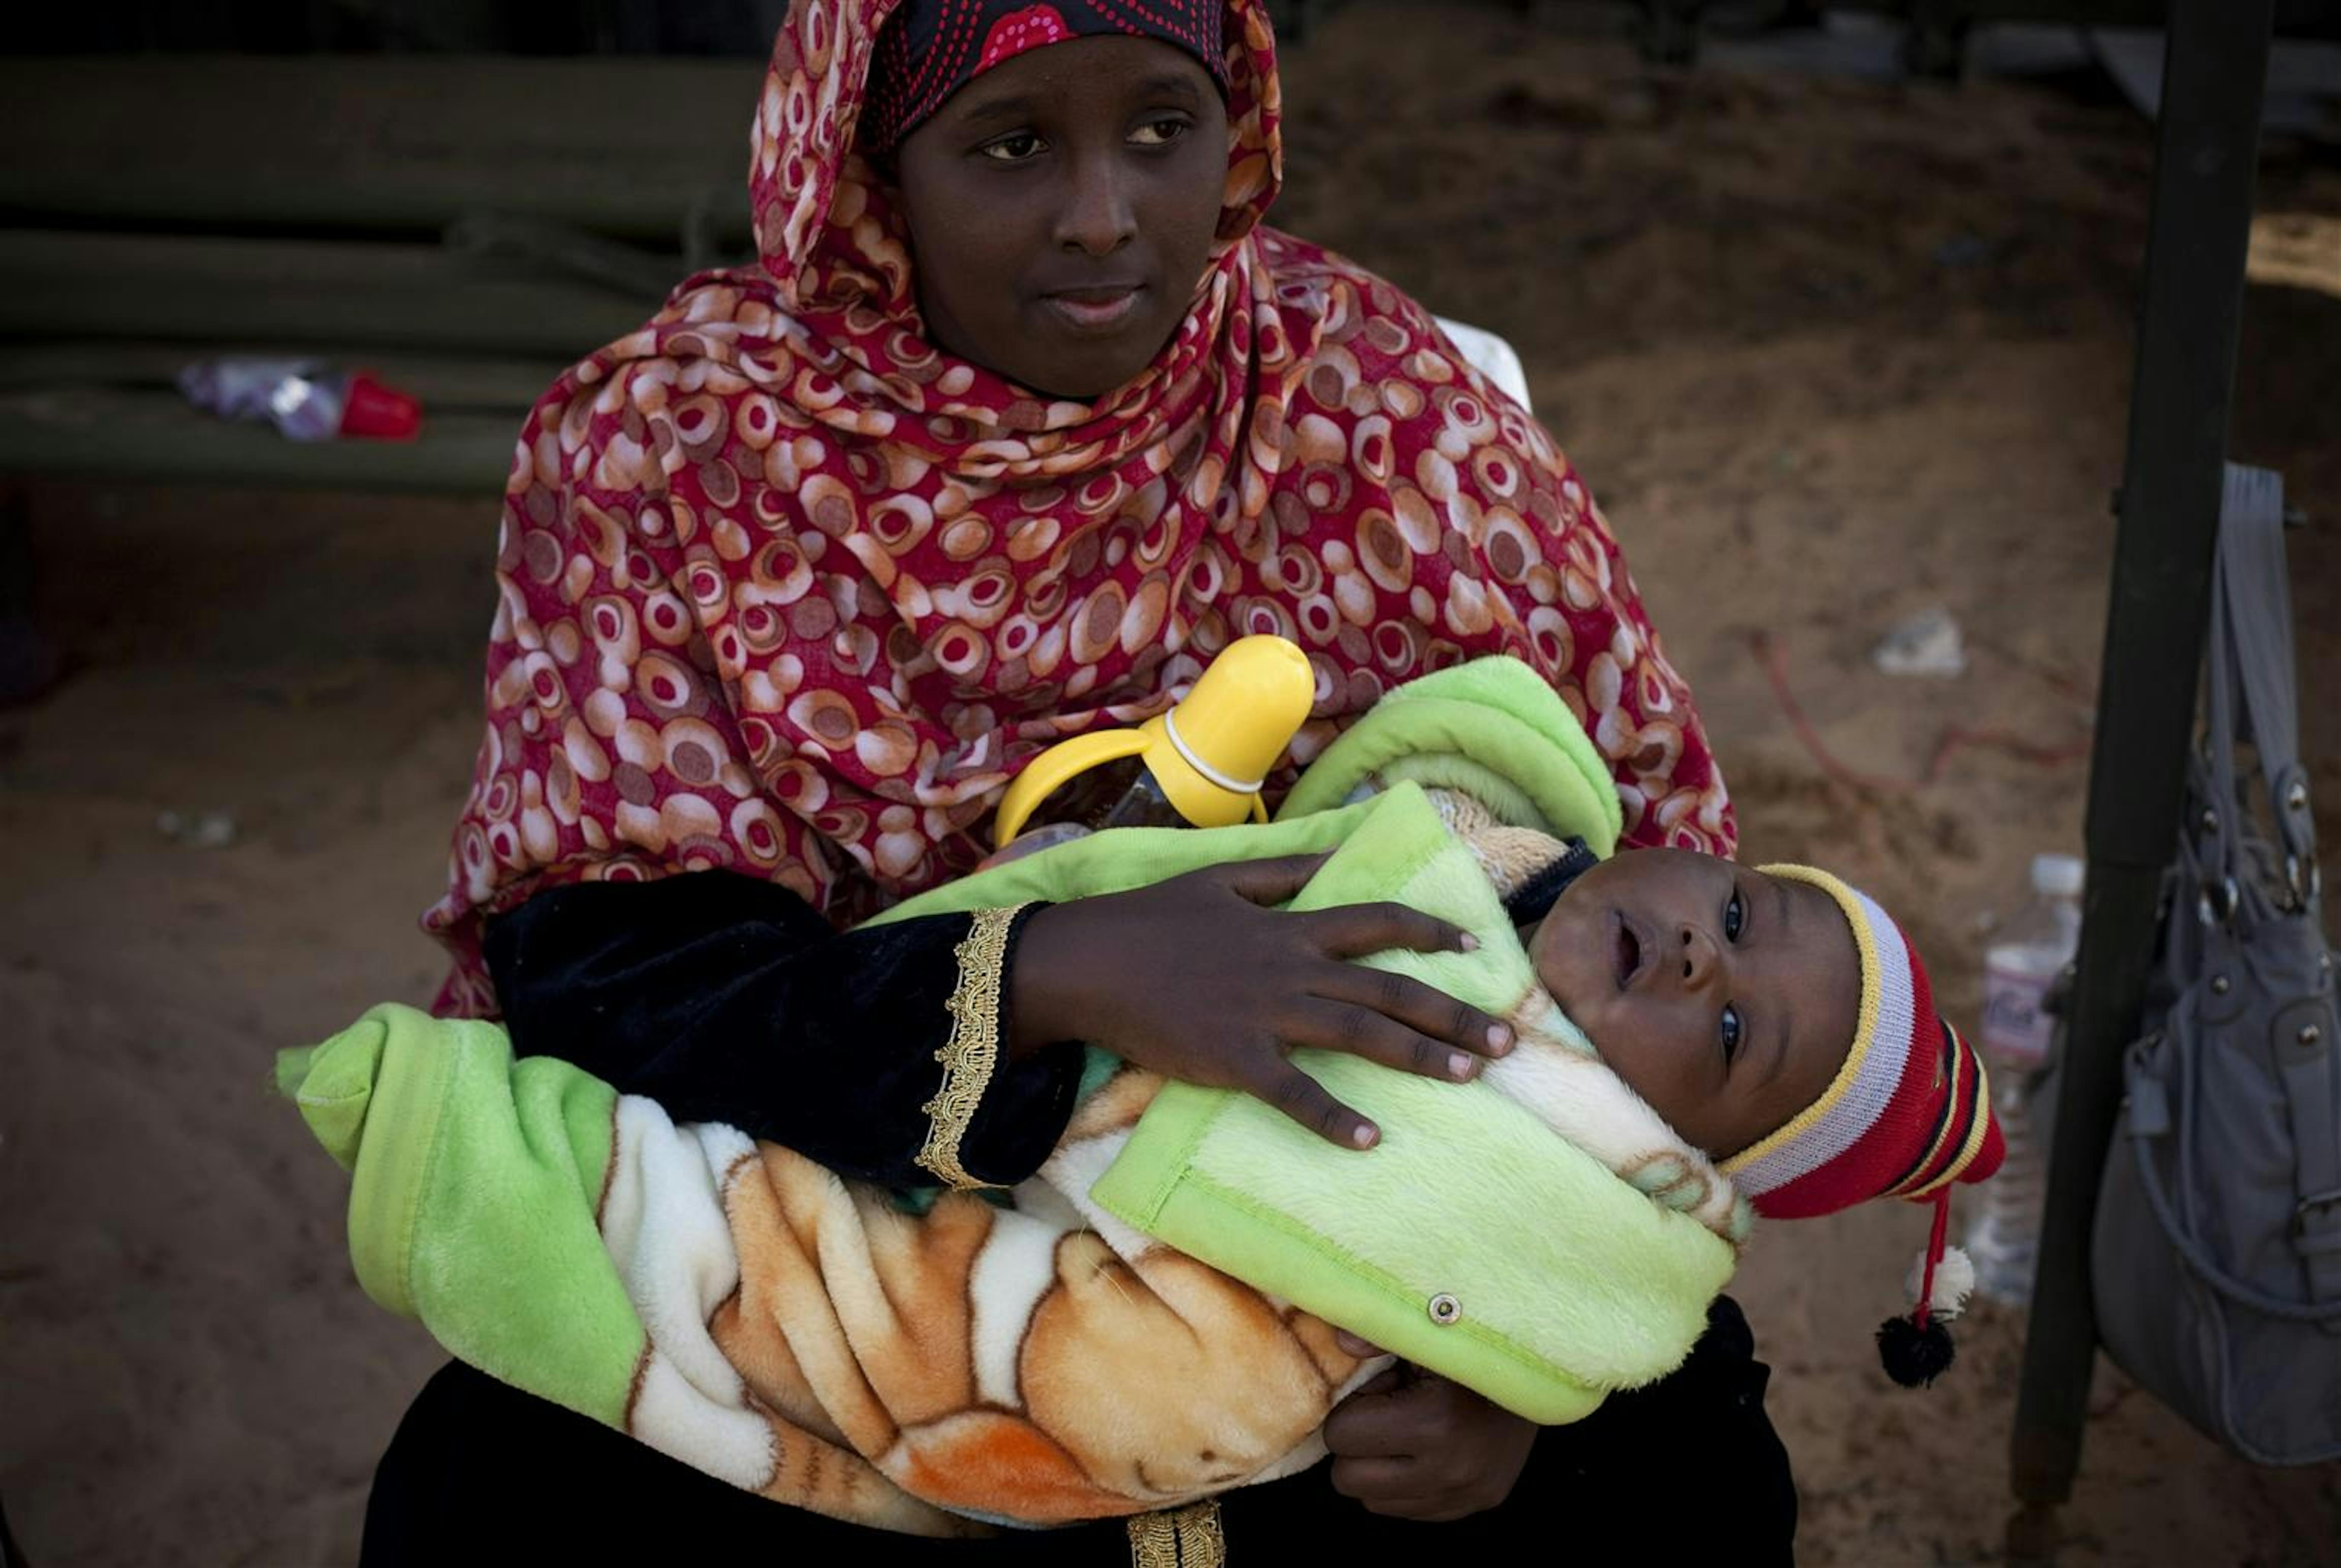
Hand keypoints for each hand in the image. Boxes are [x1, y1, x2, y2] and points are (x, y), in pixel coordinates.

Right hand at [1010, 854, 1512, 1147]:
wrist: (1085, 962)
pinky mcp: (1232, 1057)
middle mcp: (1289, 967)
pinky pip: (1293, 1091)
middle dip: (1453, 1014)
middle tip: (1508, 1041)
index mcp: (1288, 926)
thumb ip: (1286, 871)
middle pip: (1388, 988)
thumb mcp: (1221, 879)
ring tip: (1471, 1077)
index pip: (1378, 923)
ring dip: (1419, 1057)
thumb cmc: (1149, 921)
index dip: (1431, 932)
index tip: (1475, 946)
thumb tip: (1340, 855)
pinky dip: (1332, 1116)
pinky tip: (1370, 1139)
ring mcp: (1263, 1013)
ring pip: (1358, 1034)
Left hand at [1323, 1352, 1538, 1521]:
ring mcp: (1467, 1494)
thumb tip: (1338, 1339)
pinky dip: (1404, 1484)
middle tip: (1387, 1412)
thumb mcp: (1426, 1330)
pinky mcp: (1478, 1504)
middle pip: (1349, 1479)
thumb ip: (1378, 1331)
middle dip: (1357, 1445)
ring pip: (1373, 1502)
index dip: (1353, 1408)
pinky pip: (1408, 1511)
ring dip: (1378, 1468)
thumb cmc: (1470, 1345)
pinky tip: (1427, 1448)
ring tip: (1409, 1429)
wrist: (1540, 1373)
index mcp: (1434, 1423)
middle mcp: (1451, 1470)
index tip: (1383, 1388)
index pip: (1342, 1436)